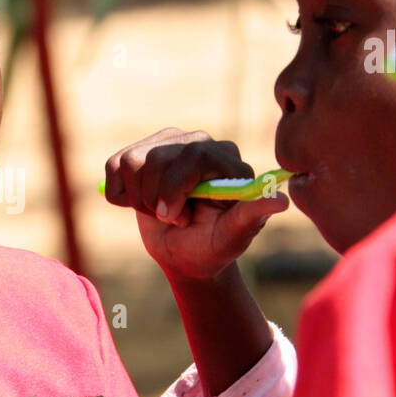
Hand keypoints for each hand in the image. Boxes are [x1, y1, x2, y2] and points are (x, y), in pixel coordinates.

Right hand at [104, 128, 288, 280]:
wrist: (183, 254)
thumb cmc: (213, 247)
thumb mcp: (233, 237)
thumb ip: (252, 215)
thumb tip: (281, 200)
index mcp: (226, 158)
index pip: (192, 156)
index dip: (174, 189)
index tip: (171, 217)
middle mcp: (198, 142)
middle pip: (157, 158)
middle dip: (156, 199)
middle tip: (173, 219)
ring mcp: (166, 143)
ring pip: (132, 162)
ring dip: (139, 199)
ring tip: (160, 212)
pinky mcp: (139, 152)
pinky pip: (114, 166)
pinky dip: (119, 195)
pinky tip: (139, 204)